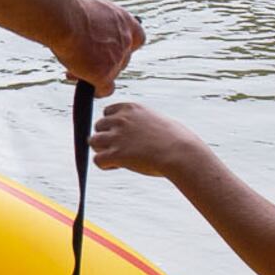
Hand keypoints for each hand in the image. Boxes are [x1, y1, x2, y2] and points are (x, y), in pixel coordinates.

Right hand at [50, 0, 142, 93]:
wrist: (64, 19)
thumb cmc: (70, 10)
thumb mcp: (92, 9)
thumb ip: (99, 21)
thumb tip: (90, 27)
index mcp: (124, 21)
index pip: (137, 37)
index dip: (127, 45)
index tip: (113, 47)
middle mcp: (125, 40)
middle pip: (123, 58)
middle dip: (106, 60)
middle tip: (86, 59)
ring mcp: (116, 58)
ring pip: (112, 73)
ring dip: (96, 73)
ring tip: (75, 69)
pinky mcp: (104, 74)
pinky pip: (106, 89)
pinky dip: (98, 91)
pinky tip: (87, 88)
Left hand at [87, 98, 204, 179]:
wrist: (181, 153)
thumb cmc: (178, 141)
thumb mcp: (159, 121)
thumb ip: (143, 122)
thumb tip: (139, 132)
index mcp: (132, 108)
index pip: (108, 112)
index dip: (112, 125)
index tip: (122, 135)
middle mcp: (121, 119)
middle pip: (98, 126)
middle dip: (106, 137)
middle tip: (120, 149)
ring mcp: (116, 136)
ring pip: (93, 141)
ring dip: (102, 150)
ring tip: (117, 158)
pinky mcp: (115, 154)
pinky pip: (97, 160)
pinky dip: (104, 165)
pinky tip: (117, 166)